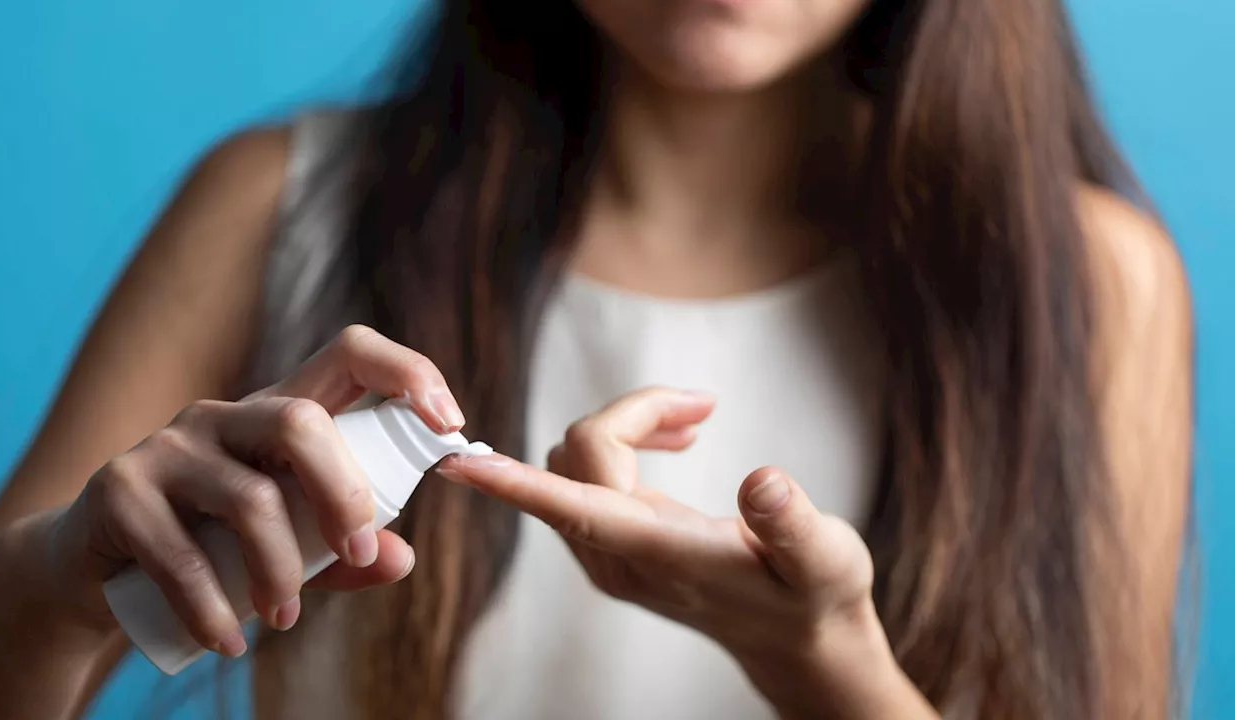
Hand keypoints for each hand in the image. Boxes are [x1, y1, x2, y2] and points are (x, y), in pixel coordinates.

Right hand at [30, 325, 462, 657]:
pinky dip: (213, 609)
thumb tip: (401, 556)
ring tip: (283, 619)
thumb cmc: (215, 551)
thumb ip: (346, 552)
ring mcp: (169, 446)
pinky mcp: (120, 490)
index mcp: (280, 415)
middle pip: (304, 422)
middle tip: (355, 554)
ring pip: (250, 498)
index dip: (407, 373)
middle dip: (345, 495)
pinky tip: (227, 639)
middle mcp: (225, 416)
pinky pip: (182, 554)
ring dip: (279, 572)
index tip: (449, 424)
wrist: (97, 573)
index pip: (351, 354)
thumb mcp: (292, 549)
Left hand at [438, 387, 886, 707]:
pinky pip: (588, 477)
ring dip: (627, 425)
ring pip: (577, 461)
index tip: (460, 463)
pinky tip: (677, 441)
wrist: (800, 642)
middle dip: (632, 413)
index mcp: (660, 554)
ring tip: (694, 420)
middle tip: (701, 409)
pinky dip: (626, 444)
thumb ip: (791, 522)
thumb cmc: (813, 599)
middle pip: (579, 455)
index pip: (571, 508)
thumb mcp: (825, 559)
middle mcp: (621, 556)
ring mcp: (613, 553)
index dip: (515, 484)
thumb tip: (764, 479)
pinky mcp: (619, 544)